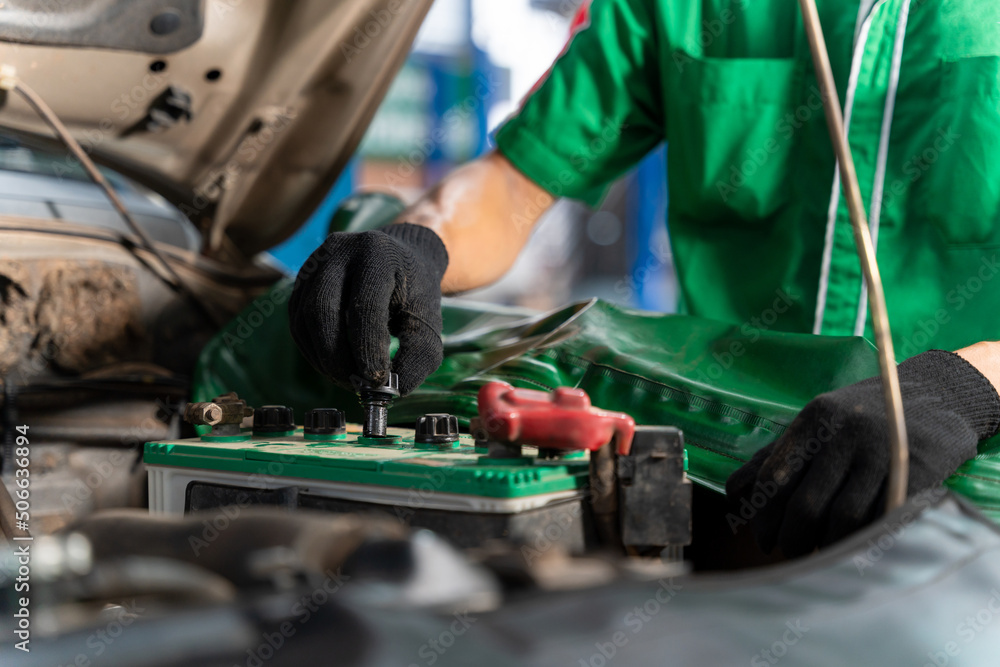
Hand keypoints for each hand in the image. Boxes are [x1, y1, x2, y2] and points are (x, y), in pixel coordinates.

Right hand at [288, 223, 447, 394]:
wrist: (401, 260)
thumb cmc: (415, 292)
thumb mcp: (428, 320)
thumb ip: (419, 355)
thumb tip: (395, 389)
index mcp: (377, 253)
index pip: (364, 305)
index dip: (367, 348)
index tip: (378, 381)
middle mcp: (339, 252)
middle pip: (323, 311)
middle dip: (338, 357)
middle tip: (357, 386)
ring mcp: (314, 265)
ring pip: (304, 320)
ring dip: (324, 359)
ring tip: (349, 379)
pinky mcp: (301, 283)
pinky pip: (297, 324)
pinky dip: (314, 352)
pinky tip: (335, 366)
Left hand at [726, 349, 999, 557]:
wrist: (935, 395)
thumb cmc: (862, 416)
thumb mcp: (817, 422)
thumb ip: (777, 454)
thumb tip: (735, 492)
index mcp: (813, 420)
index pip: (775, 479)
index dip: (764, 517)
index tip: (761, 539)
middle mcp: (844, 434)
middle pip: (806, 505)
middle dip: (792, 538)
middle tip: (789, 551)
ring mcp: (881, 452)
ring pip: (843, 518)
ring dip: (825, 545)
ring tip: (818, 552)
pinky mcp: (915, 471)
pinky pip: (880, 518)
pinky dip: (861, 539)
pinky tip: (851, 545)